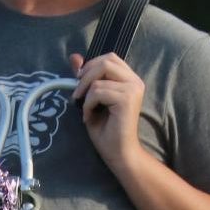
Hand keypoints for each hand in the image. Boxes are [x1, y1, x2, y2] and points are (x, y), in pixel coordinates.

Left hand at [69, 50, 145, 173]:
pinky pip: (98, 91)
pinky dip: (88, 104)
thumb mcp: (91, 98)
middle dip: (86, 76)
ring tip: (86, 110)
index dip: (91, 66)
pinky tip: (90, 116)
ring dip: (86, 94)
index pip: (109, 58)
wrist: (118, 153)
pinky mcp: (127, 99)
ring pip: (99, 76)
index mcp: (130, 79)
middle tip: (77, 96)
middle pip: (105, 61)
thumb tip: (74, 56)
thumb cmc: (106, 129)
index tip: (80, 83)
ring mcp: (133, 89)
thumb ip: (85, 77)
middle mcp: (135, 81)